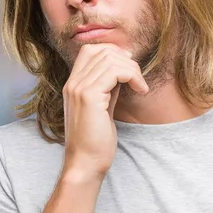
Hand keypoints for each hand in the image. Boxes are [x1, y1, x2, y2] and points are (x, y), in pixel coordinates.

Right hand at [61, 44, 147, 179]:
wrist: (86, 162)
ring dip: (133, 69)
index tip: (129, 67)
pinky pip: (115, 72)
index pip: (90, 50)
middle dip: (127, 61)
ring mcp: (78, 88)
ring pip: (111, 59)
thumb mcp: (103, 105)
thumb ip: (108, 86)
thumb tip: (123, 68)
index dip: (113, 52)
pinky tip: (140, 90)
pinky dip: (133, 76)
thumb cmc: (96, 139)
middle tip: (138, 79)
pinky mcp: (88, 97)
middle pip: (102, 51)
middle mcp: (72, 83)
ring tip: (140, 86)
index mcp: (73, 84)